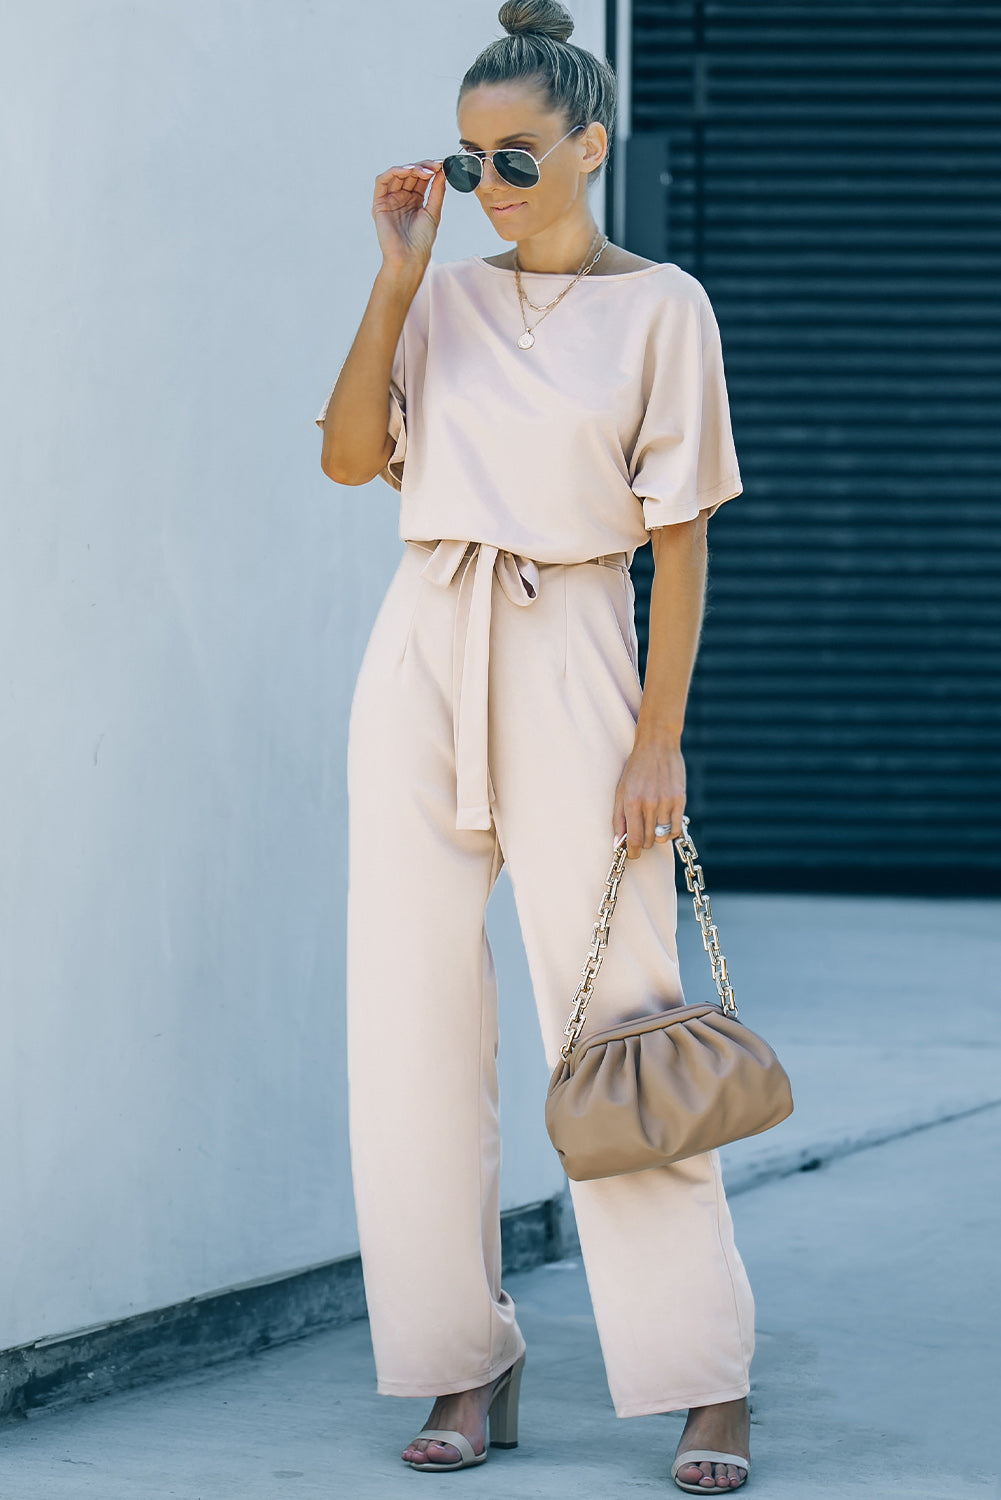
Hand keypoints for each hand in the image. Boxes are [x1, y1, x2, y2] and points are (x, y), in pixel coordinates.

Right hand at [373, 159, 445, 276]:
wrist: (409, 257)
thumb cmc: (422, 241)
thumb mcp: (433, 212)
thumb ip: (437, 191)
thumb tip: (443, 171)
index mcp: (415, 200)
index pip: (421, 178)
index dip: (430, 169)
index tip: (443, 165)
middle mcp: (402, 197)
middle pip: (410, 173)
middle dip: (423, 167)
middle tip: (435, 166)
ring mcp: (390, 199)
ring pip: (397, 174)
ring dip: (411, 168)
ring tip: (424, 171)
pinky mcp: (379, 203)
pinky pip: (382, 181)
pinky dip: (394, 172)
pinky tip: (407, 170)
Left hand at [612, 740, 685, 859]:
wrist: (657, 745)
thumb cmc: (636, 769)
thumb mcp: (621, 791)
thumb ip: (618, 818)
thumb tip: (618, 844)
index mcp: (631, 802)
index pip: (634, 840)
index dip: (633, 852)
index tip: (632, 854)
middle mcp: (649, 804)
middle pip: (649, 840)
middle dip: (644, 842)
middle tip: (642, 833)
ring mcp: (666, 802)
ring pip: (663, 836)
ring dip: (657, 836)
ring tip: (653, 825)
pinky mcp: (680, 799)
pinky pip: (676, 828)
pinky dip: (671, 831)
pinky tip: (665, 823)